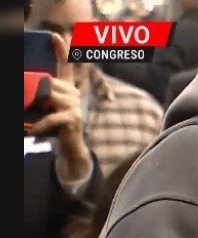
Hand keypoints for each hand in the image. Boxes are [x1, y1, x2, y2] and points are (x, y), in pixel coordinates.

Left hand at [27, 33, 90, 181]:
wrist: (71, 147)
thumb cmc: (57, 125)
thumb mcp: (50, 107)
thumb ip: (45, 95)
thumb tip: (34, 84)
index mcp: (68, 88)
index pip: (66, 65)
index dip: (62, 50)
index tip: (57, 34)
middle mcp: (74, 93)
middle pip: (49, 82)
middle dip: (35, 92)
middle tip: (28, 102)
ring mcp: (75, 105)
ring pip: (49, 96)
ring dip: (34, 108)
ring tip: (26, 119)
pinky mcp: (73, 118)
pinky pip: (50, 118)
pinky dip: (38, 126)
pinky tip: (31, 132)